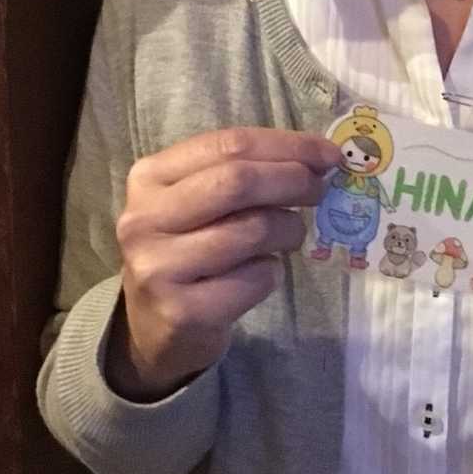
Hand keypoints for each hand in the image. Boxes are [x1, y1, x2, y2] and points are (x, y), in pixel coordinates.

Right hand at [106, 127, 340, 400]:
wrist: (150, 328)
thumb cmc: (187, 248)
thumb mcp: (198, 200)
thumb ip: (243, 171)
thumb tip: (318, 157)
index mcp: (149, 177)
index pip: (228, 145)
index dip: (288, 146)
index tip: (328, 155)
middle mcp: (144, 218)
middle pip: (238, 181)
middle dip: (293, 180)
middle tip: (320, 190)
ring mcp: (158, 267)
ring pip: (253, 230)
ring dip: (288, 230)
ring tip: (289, 235)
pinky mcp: (180, 312)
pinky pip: (255, 278)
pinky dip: (272, 271)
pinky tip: (261, 273)